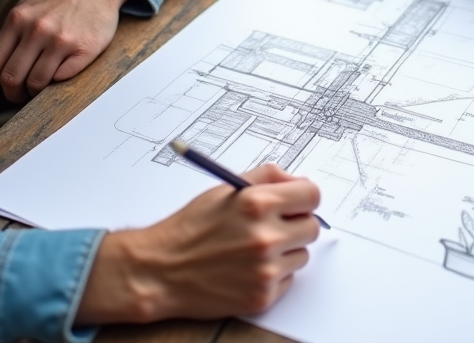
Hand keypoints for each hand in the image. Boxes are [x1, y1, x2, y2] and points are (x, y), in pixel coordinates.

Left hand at [0, 0, 134, 106]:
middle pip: (11, 77)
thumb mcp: (27, 8)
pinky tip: (60, 72)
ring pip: (36, 82)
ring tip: (40, 86)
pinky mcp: (84, 49)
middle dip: (12, 94)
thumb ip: (11, 33)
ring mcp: (61, 40)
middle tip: (18, 95)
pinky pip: (62, 78)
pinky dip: (58, 81)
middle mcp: (37, 29)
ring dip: (35, 92)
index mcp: (17, 19)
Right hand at [75, 164, 321, 325]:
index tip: (297, 202)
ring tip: (252, 249)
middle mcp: (265, 237)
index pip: (312, 195)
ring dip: (284, 252)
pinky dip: (273, 275)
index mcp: (257, 203)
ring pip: (302, 255)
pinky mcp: (262, 296)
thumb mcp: (225, 189)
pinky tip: (247, 269)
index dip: (304, 198)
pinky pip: (287, 280)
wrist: (161, 271)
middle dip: (295, 225)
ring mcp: (265, 270)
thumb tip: (297, 180)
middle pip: (312, 227)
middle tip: (272, 227)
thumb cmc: (190, 229)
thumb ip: (266, 177)